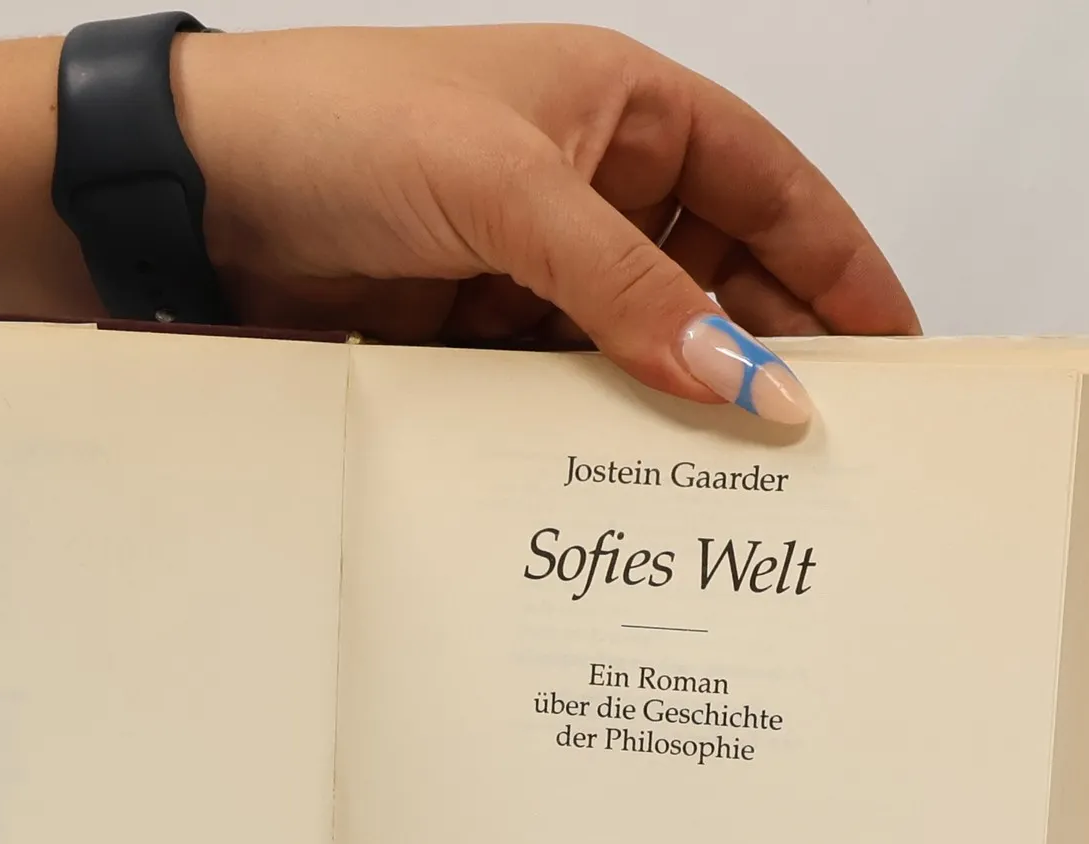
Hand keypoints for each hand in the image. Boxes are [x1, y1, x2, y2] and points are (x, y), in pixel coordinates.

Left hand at [176, 24, 918, 423]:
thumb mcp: (511, 194)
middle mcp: (588, 185)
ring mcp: (530, 265)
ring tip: (735, 488)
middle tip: (821, 448)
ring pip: (638, 346)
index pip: (769, 189)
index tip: (897, 351)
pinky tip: (624, 481)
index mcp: (623, 110)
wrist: (191, 190)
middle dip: (767, 354)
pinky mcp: (473, 332)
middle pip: (715, 279)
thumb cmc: (342, 127)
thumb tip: (749, 381)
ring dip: (676, 407)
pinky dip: (591, 432)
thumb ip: (632, 293)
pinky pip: (559, 389)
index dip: (838, 266)